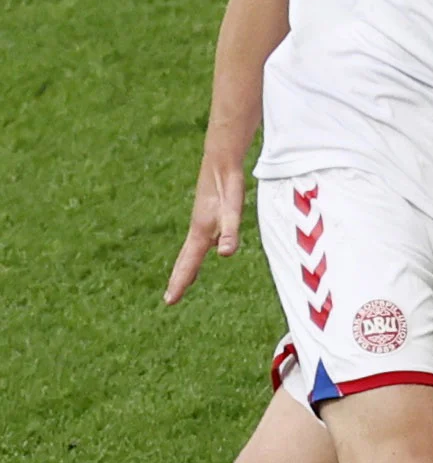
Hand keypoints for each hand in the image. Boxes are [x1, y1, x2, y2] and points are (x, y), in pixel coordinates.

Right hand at [164, 155, 243, 304]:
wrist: (221, 160)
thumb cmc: (227, 185)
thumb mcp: (233, 210)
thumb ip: (230, 232)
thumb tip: (225, 254)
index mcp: (201, 232)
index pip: (188, 263)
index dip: (179, 282)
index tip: (169, 301)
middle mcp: (199, 229)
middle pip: (186, 260)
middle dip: (179, 279)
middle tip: (170, 299)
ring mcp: (204, 222)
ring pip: (193, 250)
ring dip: (187, 268)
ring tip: (185, 282)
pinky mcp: (210, 215)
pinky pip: (203, 240)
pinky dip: (199, 251)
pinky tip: (208, 249)